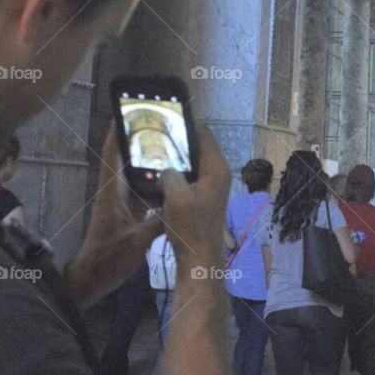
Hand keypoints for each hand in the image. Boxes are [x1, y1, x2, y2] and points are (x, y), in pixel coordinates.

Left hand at [64, 123, 164, 307]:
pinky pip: (143, 194)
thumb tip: (178, 206)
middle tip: (161, 126)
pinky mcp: (128, 215)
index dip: (117, 133)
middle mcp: (115, 194)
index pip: (112, 156)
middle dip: (140, 143)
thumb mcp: (134, 243)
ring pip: (137, 177)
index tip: (126, 111)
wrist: (92, 280)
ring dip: (151, 164)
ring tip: (173, 150)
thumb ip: (156, 224)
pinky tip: (173, 183)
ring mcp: (121, 204)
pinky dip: (156, 186)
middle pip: (127, 161)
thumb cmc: (107, 259)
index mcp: (111, 194)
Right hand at [158, 123, 231, 272]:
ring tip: (155, 146)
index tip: (166, 114)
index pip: (203, 133)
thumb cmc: (190, 229)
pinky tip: (161, 170)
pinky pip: (192, 173)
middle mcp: (219, 172)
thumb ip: (170, 173)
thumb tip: (166, 166)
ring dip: (178, 154)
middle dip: (180, 137)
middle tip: (157, 130)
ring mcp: (214, 184)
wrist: (199, 259)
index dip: (185, 122)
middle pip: (199, 144)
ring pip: (195, 159)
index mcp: (216, 168)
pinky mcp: (206, 195)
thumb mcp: (176, 197)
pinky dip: (179, 168)